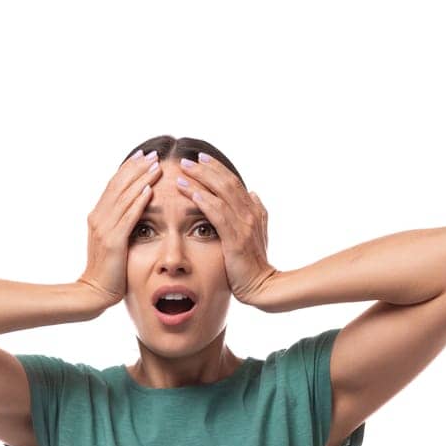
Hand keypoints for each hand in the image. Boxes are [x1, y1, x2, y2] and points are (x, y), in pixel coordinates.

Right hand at [76, 150, 158, 309]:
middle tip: (154, 153)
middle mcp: (98, 218)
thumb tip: (131, 210)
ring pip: (124, 197)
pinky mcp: (114, 242)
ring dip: (141, 179)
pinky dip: (138, 202)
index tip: (144, 155)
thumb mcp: (111, 242)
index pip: (114, 185)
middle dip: (137, 168)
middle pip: (119, 185)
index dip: (129, 168)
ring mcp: (105, 229)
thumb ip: (118, 225)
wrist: (93, 292)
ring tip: (156, 166)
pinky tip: (149, 191)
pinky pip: (128, 217)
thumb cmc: (107, 271)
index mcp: (98, 216)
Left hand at [176, 154, 278, 307]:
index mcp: (253, 211)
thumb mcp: (258, 234)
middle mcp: (250, 214)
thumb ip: (257, 213)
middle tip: (186, 160)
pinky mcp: (235, 239)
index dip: (217, 169)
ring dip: (200, 181)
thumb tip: (253, 194)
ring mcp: (244, 226)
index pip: (233, 182)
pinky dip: (204, 201)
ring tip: (182, 172)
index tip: (201, 158)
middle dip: (205, 169)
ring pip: (221, 194)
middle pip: (226, 182)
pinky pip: (218, 215)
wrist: (263, 286)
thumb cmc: (255, 264)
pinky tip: (191, 193)